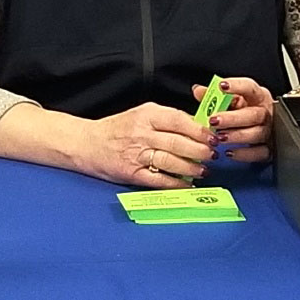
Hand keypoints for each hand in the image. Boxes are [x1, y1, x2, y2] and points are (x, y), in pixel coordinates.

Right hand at [75, 101, 215, 188]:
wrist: (86, 143)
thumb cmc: (116, 129)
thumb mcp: (141, 114)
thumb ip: (167, 120)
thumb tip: (197, 128)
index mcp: (146, 114)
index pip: (179, 120)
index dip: (199, 130)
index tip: (213, 136)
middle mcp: (142, 133)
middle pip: (178, 142)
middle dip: (200, 150)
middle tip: (213, 155)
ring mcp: (136, 154)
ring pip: (170, 161)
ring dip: (191, 168)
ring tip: (203, 171)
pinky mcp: (131, 173)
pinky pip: (158, 180)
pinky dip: (175, 184)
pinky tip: (186, 185)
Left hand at [198, 76, 274, 163]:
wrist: (258, 127)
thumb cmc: (243, 111)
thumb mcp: (231, 100)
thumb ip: (215, 95)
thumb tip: (198, 91)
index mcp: (258, 96)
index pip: (249, 87)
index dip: (236, 86)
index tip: (222, 86)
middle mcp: (265, 112)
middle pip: (253, 114)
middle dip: (232, 118)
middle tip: (214, 120)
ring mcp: (268, 131)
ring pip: (256, 134)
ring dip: (236, 136)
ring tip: (219, 137)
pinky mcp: (268, 148)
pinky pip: (258, 152)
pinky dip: (243, 154)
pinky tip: (229, 152)